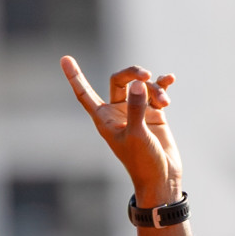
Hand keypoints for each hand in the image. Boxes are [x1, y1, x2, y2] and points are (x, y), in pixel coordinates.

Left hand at [61, 57, 180, 206]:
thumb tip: (137, 83)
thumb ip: (135, 108)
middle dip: (132, 73)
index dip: (75, 77)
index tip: (64, 59)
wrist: (162, 177)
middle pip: (119, 80)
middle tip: (146, 77)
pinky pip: (156, 90)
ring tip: (164, 103)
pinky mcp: (153, 113)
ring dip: (154, 88)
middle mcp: (117, 112)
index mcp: (104, 119)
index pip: (84, 94)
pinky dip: (163, 84)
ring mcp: (136, 111)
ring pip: (141, 85)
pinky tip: (170, 79)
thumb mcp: (137, 135)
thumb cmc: (143, 162)